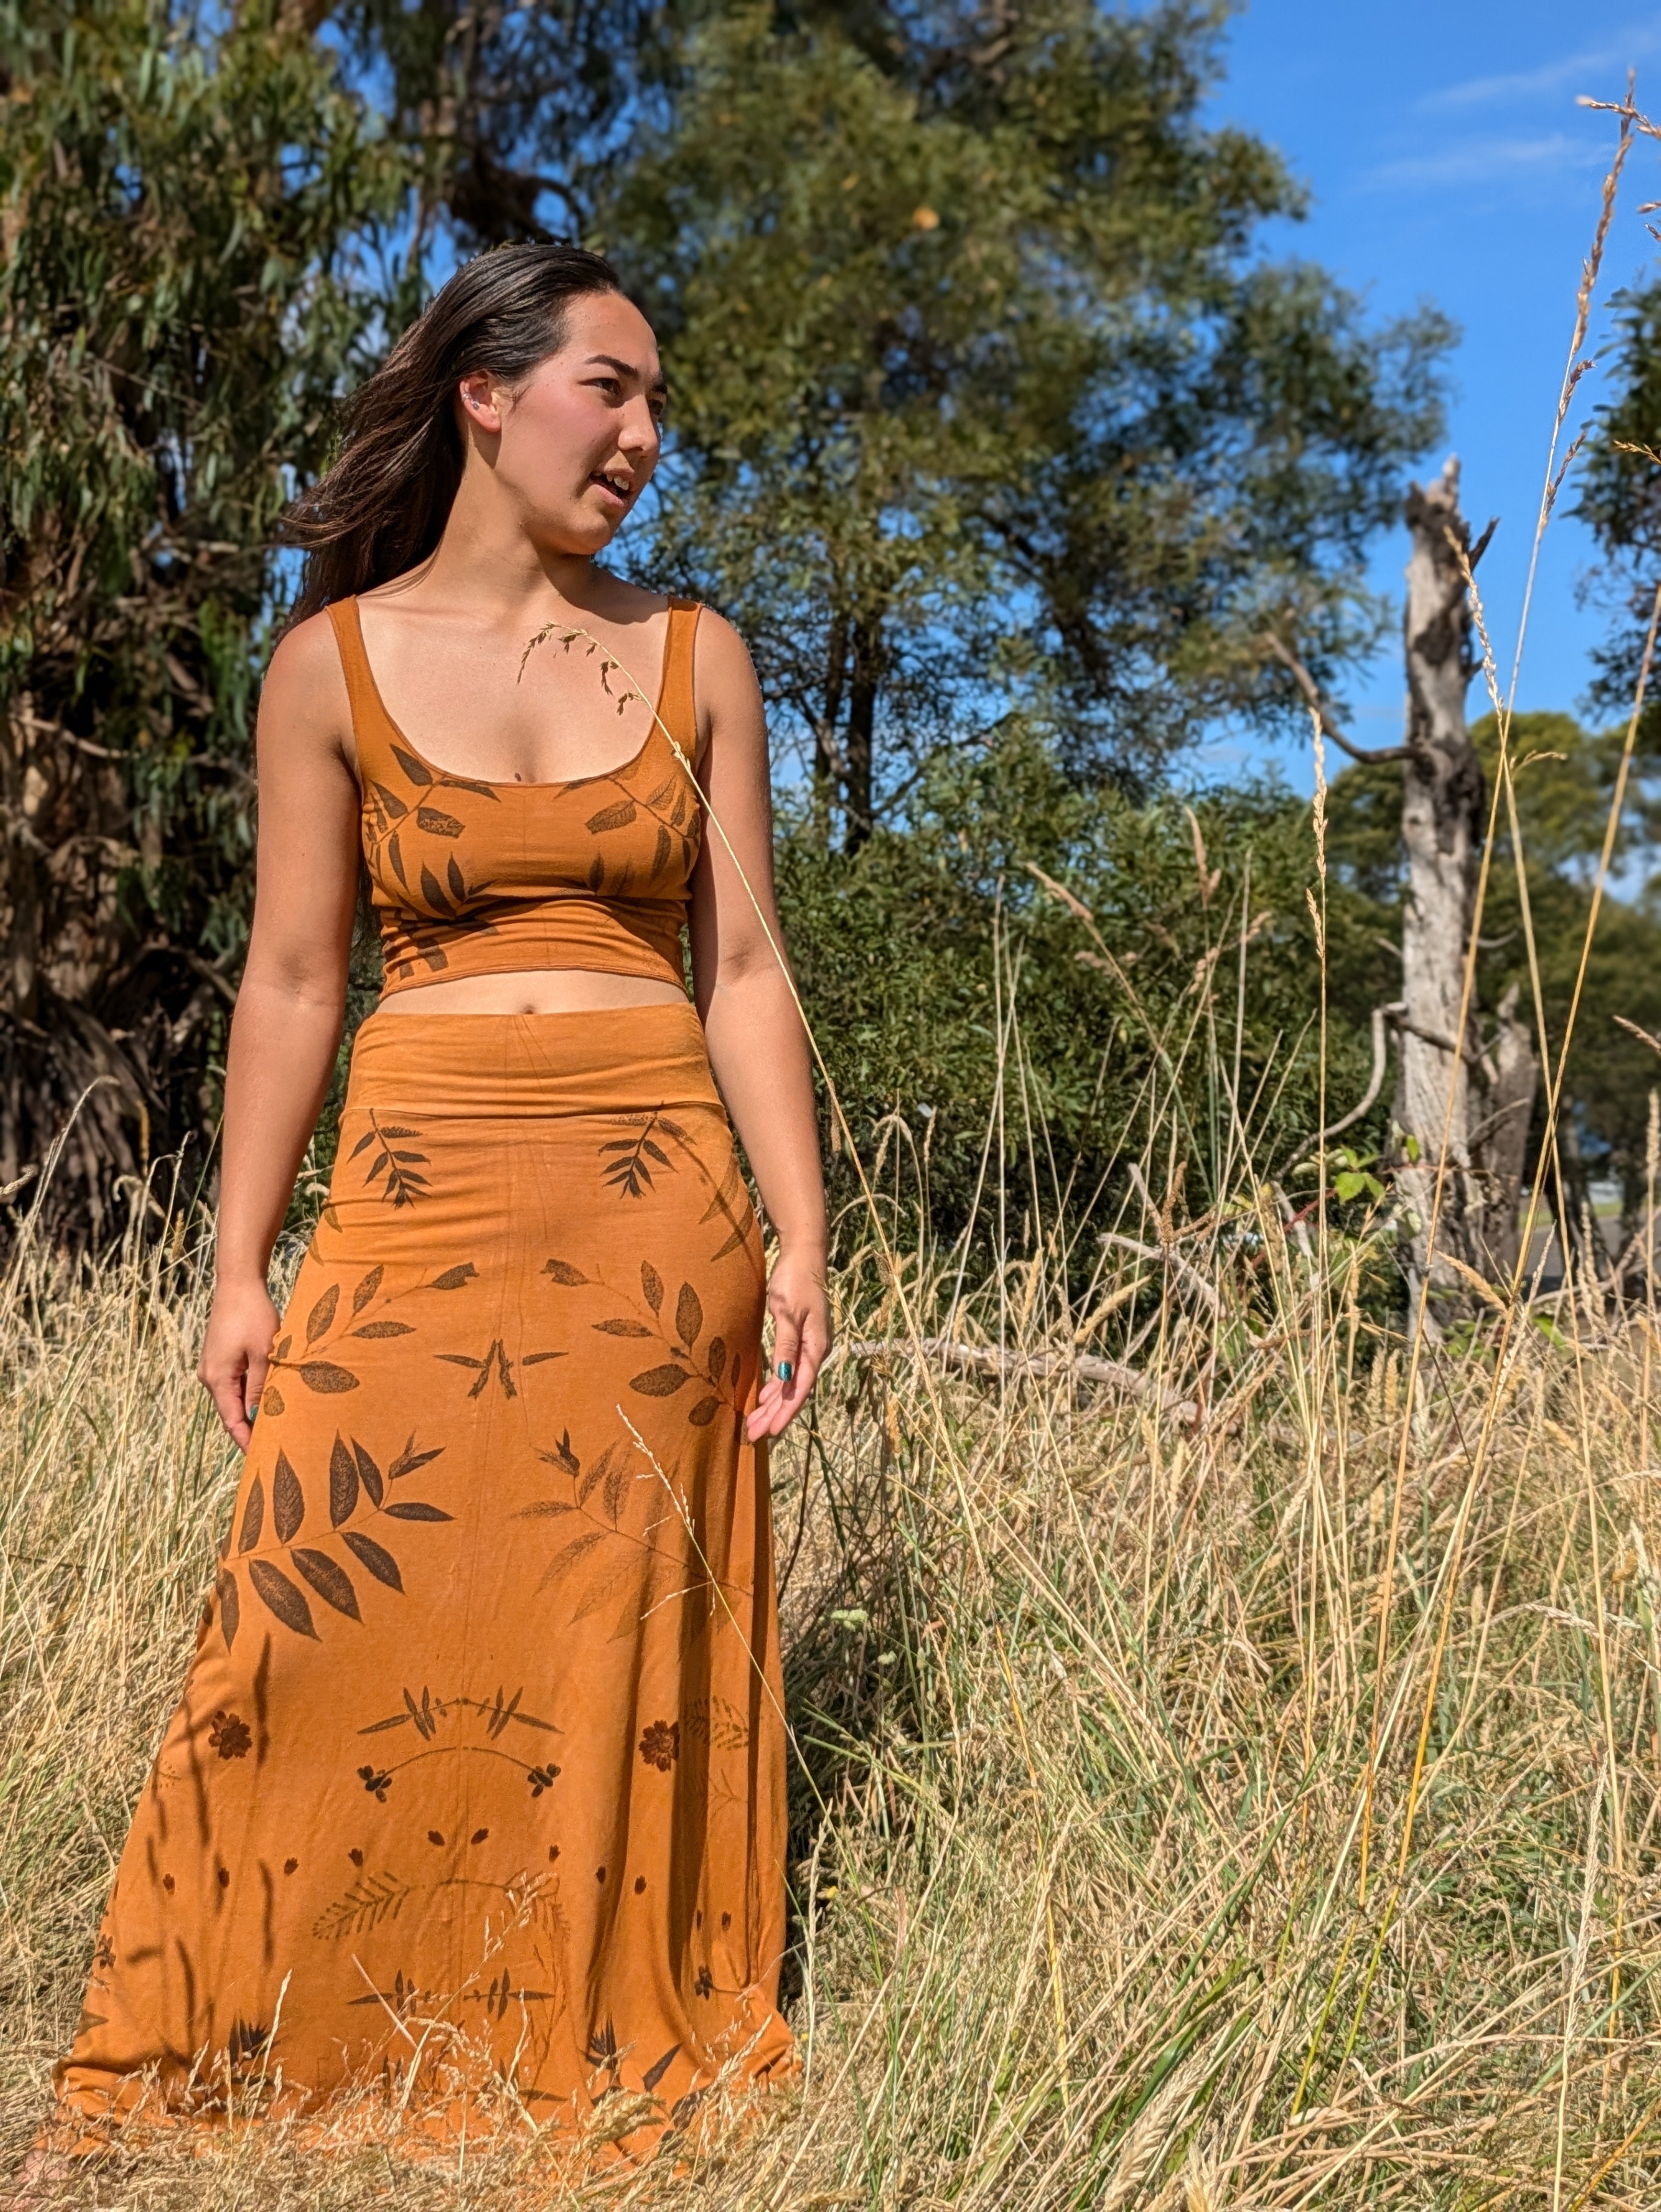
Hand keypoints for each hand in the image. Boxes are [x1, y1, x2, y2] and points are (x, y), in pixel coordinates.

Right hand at [199, 1278, 280, 1449]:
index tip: (260, 1458)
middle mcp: (209, 1376)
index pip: (231, 1420)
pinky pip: (233, 1384)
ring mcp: (212, 1367)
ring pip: (232, 1398)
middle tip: (271, 1447)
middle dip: (248, 1430)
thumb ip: (261, 1387)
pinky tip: (265, 1399)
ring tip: (272, 1427)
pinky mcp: (219, 1358)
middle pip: (230, 1412)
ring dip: (249, 1411)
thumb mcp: (263, 1353)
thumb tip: (258, 1417)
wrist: (238, 1284)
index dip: (245, 1440)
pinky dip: (247, 1394)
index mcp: (217, 1378)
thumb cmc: (253, 1315)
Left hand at [746, 1244, 830, 1442]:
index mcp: (816, 1345)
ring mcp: (808, 1345)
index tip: (771, 1430)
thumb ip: (786, 1344)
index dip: (786, 1411)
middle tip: (754, 1434)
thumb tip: (784, 1376)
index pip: (801, 1386)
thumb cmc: (794, 1279)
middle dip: (775, 1414)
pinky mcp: (800, 1339)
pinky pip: (788, 1370)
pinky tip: (764, 1398)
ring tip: (755, 1423)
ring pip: (791, 1382)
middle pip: (795, 1389)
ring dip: (774, 1403)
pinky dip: (776, 1386)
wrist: (803, 1255)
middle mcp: (815, 1349)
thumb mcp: (787, 1311)